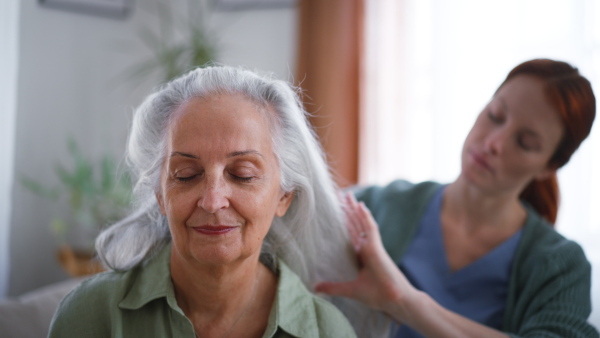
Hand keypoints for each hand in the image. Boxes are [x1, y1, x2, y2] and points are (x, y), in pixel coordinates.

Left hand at [314, 192, 418, 318]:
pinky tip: (360, 205)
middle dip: (348, 210)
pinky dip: (365, 216)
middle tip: (339, 195)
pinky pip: (371, 228)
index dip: (344, 221)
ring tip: (348, 195)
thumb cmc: (376, 295)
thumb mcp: (349, 289)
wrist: (393, 300)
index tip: (336, 210)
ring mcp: (373, 246)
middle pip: (356, 224)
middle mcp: (367, 247)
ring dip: (355, 208)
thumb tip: (315, 287)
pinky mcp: (377, 247)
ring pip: (362, 222)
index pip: (351, 233)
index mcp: (362, 255)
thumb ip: (332, 287)